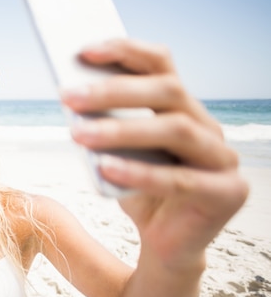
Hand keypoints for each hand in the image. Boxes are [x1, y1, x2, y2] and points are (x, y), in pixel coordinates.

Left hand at [62, 38, 248, 269]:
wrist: (164, 246)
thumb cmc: (137, 192)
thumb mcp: (115, 154)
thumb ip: (103, 126)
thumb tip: (71, 98)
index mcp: (183, 109)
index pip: (161, 64)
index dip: (125, 51)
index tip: (83, 51)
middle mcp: (208, 127)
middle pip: (168, 91)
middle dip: (115, 91)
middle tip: (69, 96)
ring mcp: (223, 159)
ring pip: (176, 129)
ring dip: (123, 130)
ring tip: (78, 133)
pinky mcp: (227, 194)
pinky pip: (180, 179)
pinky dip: (140, 172)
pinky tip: (105, 168)